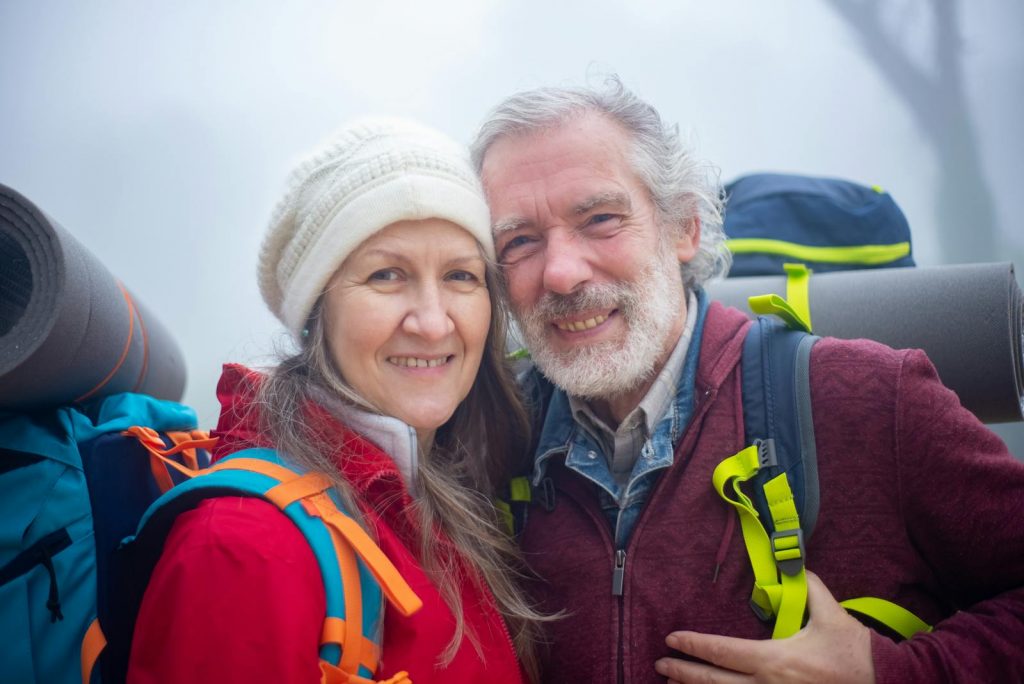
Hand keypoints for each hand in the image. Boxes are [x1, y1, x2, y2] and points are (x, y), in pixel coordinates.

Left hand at [655, 571, 874, 682]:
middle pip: (713, 683)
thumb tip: (795, 564)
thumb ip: (810, 587)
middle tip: (660, 664)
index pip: (722, 652)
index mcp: (775, 660)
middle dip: (683, 673)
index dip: (693, 646)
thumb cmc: (856, 653)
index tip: (671, 639)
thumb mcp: (832, 614)